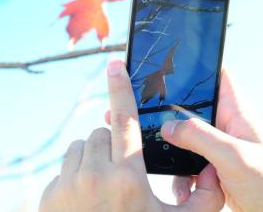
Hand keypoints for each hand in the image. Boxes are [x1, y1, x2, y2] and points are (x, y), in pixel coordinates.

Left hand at [39, 60, 223, 211]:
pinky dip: (75, 175)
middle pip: (101, 135)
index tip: (115, 63)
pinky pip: (63, 170)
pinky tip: (87, 199)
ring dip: (93, 157)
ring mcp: (65, 187)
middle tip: (123, 169)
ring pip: (80, 148)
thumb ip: (204, 198)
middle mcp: (92, 177)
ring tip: (105, 183)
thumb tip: (214, 171)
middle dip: (113, 145)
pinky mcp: (48, 198)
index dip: (121, 88)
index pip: (124, 120)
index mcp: (127, 179)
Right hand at [163, 70, 262, 211]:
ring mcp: (219, 148)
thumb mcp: (234, 156)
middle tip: (160, 125)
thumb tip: (168, 126)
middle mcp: (226, 126)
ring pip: (187, 139)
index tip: (176, 68)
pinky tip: (188, 187)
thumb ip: (200, 138)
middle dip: (175, 117)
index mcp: (236, 113)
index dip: (200, 67)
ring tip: (179, 167)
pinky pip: (190, 163)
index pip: (219, 77)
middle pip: (194, 109)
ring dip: (178, 152)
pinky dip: (184, 174)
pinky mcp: (214, 167)